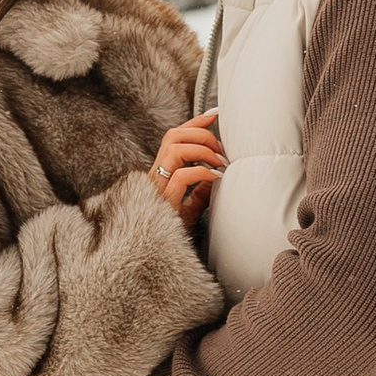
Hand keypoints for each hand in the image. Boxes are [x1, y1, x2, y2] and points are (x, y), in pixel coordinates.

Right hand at [148, 109, 224, 229]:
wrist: (156, 261)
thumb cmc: (171, 237)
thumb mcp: (188, 212)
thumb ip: (199, 193)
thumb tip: (214, 178)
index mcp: (158, 175)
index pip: (173, 137)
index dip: (193, 123)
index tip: (214, 114)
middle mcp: (153, 178)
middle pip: (172, 136)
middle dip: (200, 134)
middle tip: (221, 149)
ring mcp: (156, 189)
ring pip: (174, 149)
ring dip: (202, 150)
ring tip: (219, 163)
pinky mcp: (162, 203)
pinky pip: (182, 176)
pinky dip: (203, 172)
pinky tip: (216, 179)